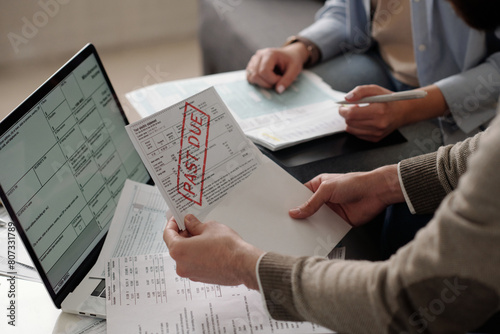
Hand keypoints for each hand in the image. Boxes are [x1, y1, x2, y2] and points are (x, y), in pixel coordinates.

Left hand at [163, 214, 263, 289]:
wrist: (242, 264)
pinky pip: (193, 263)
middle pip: (176, 246)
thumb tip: (189, 221)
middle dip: (182, 234)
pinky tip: (207, 247)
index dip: (172, 224)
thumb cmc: (226, 247)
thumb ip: (195, 224)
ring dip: (190, 245)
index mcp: (179, 251)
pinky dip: (196, 254)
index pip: (168, 234)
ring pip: (185, 256)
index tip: (177, 218)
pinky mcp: (200, 278)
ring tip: (203, 234)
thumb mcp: (209, 227)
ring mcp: (190, 274)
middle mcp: (181, 265)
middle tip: (191, 224)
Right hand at [246, 43, 307, 93]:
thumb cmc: (293, 61)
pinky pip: (250, 78)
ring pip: (251, 77)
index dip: (272, 80)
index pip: (263, 71)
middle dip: (267, 83)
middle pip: (256, 75)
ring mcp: (253, 60)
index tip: (281, 79)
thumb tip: (278, 91)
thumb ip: (287, 80)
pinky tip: (267, 80)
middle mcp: (258, 55)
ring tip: (272, 80)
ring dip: (262, 84)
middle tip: (278, 81)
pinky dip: (258, 82)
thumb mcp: (295, 70)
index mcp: (269, 54)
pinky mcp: (251, 66)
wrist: (290, 54)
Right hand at [289, 165, 404, 225]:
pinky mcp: (339, 222)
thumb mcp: (327, 190)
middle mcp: (323, 199)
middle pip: (307, 210)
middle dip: (299, 216)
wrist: (376, 192)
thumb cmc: (355, 182)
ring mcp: (331, 211)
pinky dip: (321, 233)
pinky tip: (314, 237)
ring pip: (316, 221)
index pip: (300, 195)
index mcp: (318, 186)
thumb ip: (311, 203)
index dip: (292, 202)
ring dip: (309, 226)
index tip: (283, 211)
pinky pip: (327, 229)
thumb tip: (296, 211)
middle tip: (288, 223)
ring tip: (298, 232)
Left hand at [339, 85, 413, 141]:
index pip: (352, 114)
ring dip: (351, 121)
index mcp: (378, 111)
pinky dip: (356, 127)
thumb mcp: (375, 90)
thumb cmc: (388, 100)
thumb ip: (360, 91)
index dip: (343, 110)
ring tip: (359, 114)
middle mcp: (378, 124)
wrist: (403, 112)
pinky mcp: (375, 139)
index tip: (341, 107)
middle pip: (350, 122)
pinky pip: (357, 134)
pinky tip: (363, 120)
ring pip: (351, 130)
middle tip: (352, 108)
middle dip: (346, 115)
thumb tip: (346, 98)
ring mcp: (377, 133)